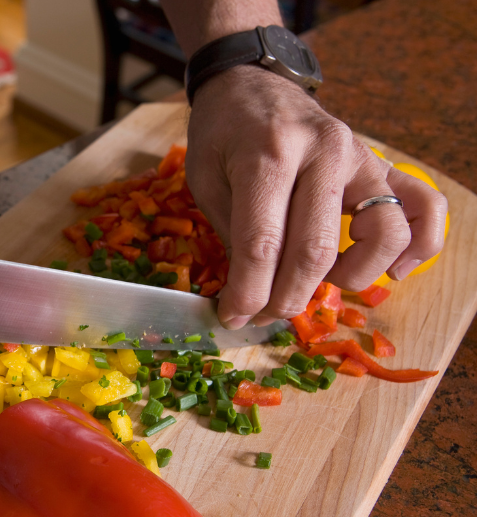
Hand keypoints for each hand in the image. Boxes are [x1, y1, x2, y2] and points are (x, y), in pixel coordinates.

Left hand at [185, 66, 446, 328]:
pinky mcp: (384, 163)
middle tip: (264, 315)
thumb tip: (248, 300)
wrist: (251, 84)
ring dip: (351, 277)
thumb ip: (231, 236)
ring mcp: (361, 156)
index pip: (262, 243)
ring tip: (319, 282)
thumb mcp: (206, 179)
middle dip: (287, 298)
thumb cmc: (222, 134)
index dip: (249, 292)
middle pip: (316, 249)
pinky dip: (418, 247)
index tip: (234, 318)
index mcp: (268, 153)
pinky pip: (425, 207)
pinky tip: (388, 271)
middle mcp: (323, 152)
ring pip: (383, 234)